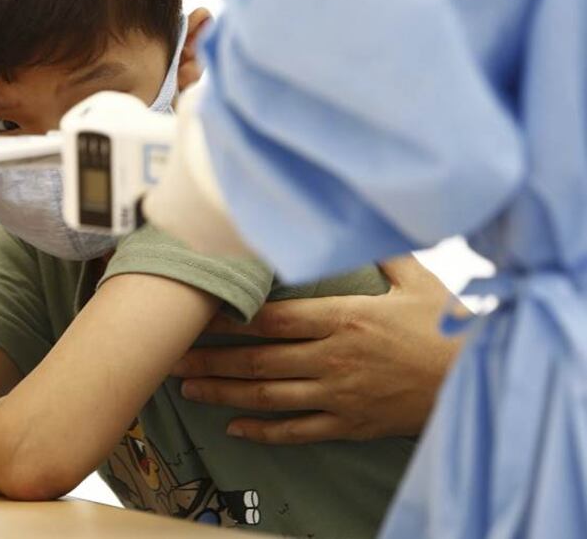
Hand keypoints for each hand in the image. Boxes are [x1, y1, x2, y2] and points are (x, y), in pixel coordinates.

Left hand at [171, 256, 462, 443]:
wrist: (477, 383)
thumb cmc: (447, 329)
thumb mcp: (418, 281)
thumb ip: (380, 251)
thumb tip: (357, 218)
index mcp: (343, 318)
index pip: (271, 318)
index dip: (230, 318)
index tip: (197, 314)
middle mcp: (332, 358)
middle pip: (256, 359)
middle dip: (209, 359)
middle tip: (171, 357)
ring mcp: (337, 395)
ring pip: (266, 396)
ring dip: (223, 394)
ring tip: (188, 388)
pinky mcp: (348, 424)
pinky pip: (297, 430)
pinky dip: (263, 431)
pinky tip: (235, 427)